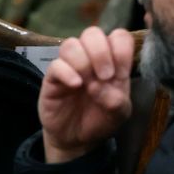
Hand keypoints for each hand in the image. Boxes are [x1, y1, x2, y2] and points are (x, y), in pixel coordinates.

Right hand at [39, 27, 133, 163]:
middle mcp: (90, 58)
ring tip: (89, 84)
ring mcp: (69, 66)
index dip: (121, 50)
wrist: (77, 140)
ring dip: (83, 62)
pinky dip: (67, 73)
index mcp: (112, 61)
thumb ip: (117, 100)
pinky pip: (56, 64)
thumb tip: (101, 85)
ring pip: (71, 44)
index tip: (121, 74)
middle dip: (101, 52)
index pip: (118, 37)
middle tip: (106, 76)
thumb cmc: (100, 120)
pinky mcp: (52, 78)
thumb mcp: (119, 114)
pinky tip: (76, 85)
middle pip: (92, 33)